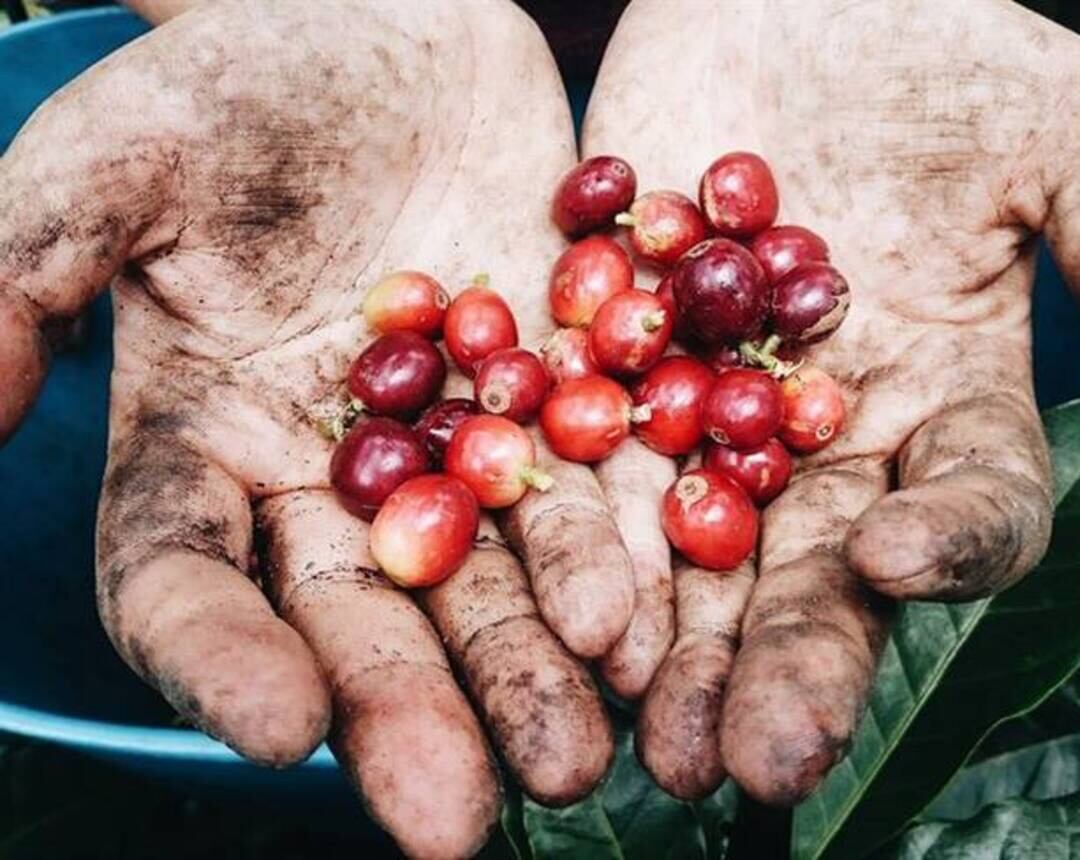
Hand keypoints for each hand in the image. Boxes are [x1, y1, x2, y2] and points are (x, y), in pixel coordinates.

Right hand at [0, 2, 637, 854]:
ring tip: (578, 757)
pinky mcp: (561, 403)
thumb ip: (21, 269)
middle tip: (459, 821)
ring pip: (489, 581)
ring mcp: (456, 447)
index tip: (280, 732)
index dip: (221, 660)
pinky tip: (653, 638)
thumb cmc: (242, 79)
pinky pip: (592, 496)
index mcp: (208, 441)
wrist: (399, 23)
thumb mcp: (116, 156)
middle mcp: (332, 475)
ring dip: (532, 670)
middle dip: (407, 710)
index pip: (187, 579)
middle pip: (359, 614)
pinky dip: (620, 565)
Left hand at [584, 0, 1079, 801]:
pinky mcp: (596, 368)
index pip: (963, 509)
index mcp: (939, 402)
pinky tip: (550, 607)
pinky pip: (576, 460)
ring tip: (640, 736)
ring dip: (664, 644)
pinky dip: (561, 531)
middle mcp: (818, 436)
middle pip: (809, 571)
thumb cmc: (934, 46)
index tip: (891, 563)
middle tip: (750, 761)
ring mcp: (699, 411)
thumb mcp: (1062, 136)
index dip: (942, 547)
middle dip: (783, 661)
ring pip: (684, 549)